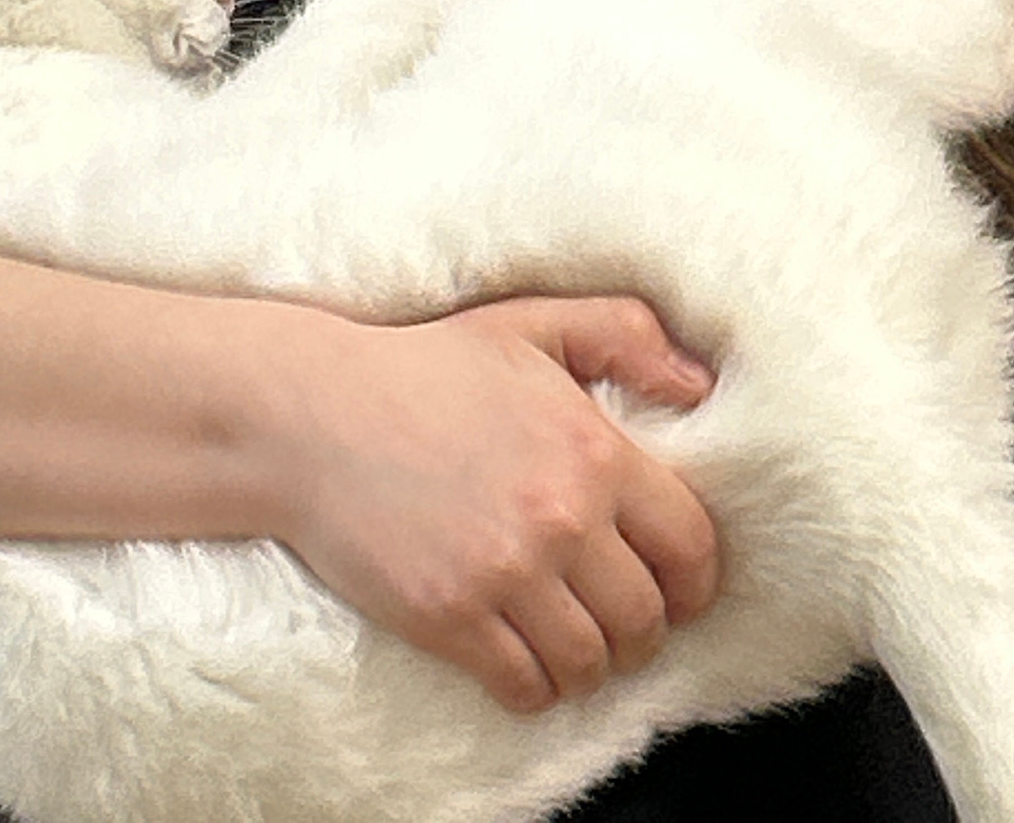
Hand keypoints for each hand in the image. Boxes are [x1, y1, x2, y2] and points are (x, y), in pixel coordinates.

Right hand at [262, 293, 717, 713]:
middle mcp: (561, 517)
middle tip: (619, 624)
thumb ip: (623, 336)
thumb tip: (700, 383)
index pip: (690, 544)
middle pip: (645, 617)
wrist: (313, 415)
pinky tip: (522, 664)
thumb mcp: (530, 325)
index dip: (695, 580)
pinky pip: (525, 686)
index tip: (678, 591)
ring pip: (590, 662)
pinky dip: (534, 688)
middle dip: (643, 631)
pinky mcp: (451, 617)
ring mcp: (505, 573)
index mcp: (593, 448)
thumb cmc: (425, 369)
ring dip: (589, 665)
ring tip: (571, 646)